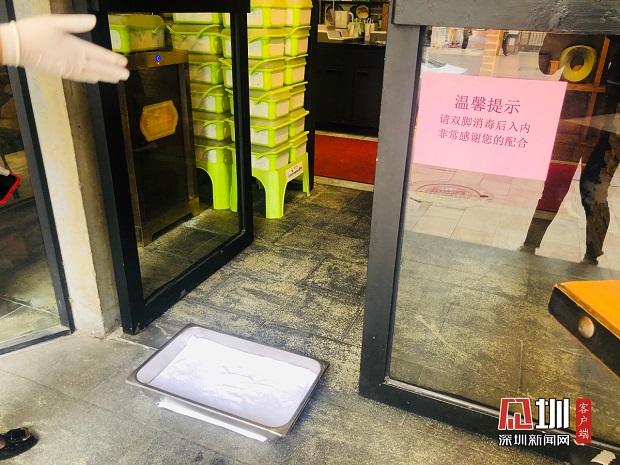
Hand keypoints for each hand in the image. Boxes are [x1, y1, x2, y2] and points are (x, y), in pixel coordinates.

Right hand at [0, 14, 128, 83]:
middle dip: (114, 72)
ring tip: (116, 79)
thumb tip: (94, 21)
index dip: (113, 59)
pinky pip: (81, 78)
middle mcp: (75, 62)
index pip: (99, 55)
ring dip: (105, 77)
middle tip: (126, 76)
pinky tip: (94, 79)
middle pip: (99, 68)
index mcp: (76, 48)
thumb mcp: (56, 22)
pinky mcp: (61, 73)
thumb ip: (76, 23)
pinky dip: (91, 79)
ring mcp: (68, 69)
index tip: (124, 62)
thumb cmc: (34, 32)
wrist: (15, 47)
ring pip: (92, 75)